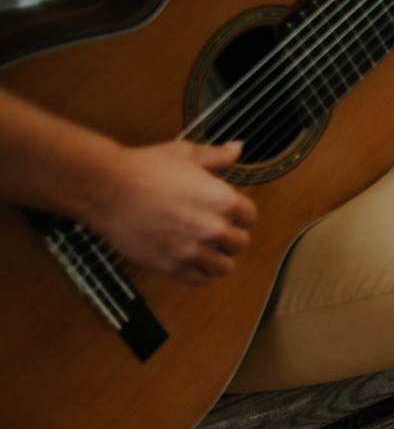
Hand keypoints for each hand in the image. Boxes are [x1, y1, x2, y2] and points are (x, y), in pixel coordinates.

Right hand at [89, 140, 256, 283]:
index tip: (227, 211)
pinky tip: (187, 257)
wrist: (106, 187)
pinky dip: (196, 271)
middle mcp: (214, 229)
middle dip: (229, 236)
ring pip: (224, 267)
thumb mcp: (185, 154)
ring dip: (216, 258)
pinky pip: (199, 280)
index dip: (239, 213)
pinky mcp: (173, 266)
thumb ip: (216, 156)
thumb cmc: (144, 168)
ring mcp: (194, 251)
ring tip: (203, 246)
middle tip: (212, 228)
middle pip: (240, 244)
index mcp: (224, 201)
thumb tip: (237, 149)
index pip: (250, 218)